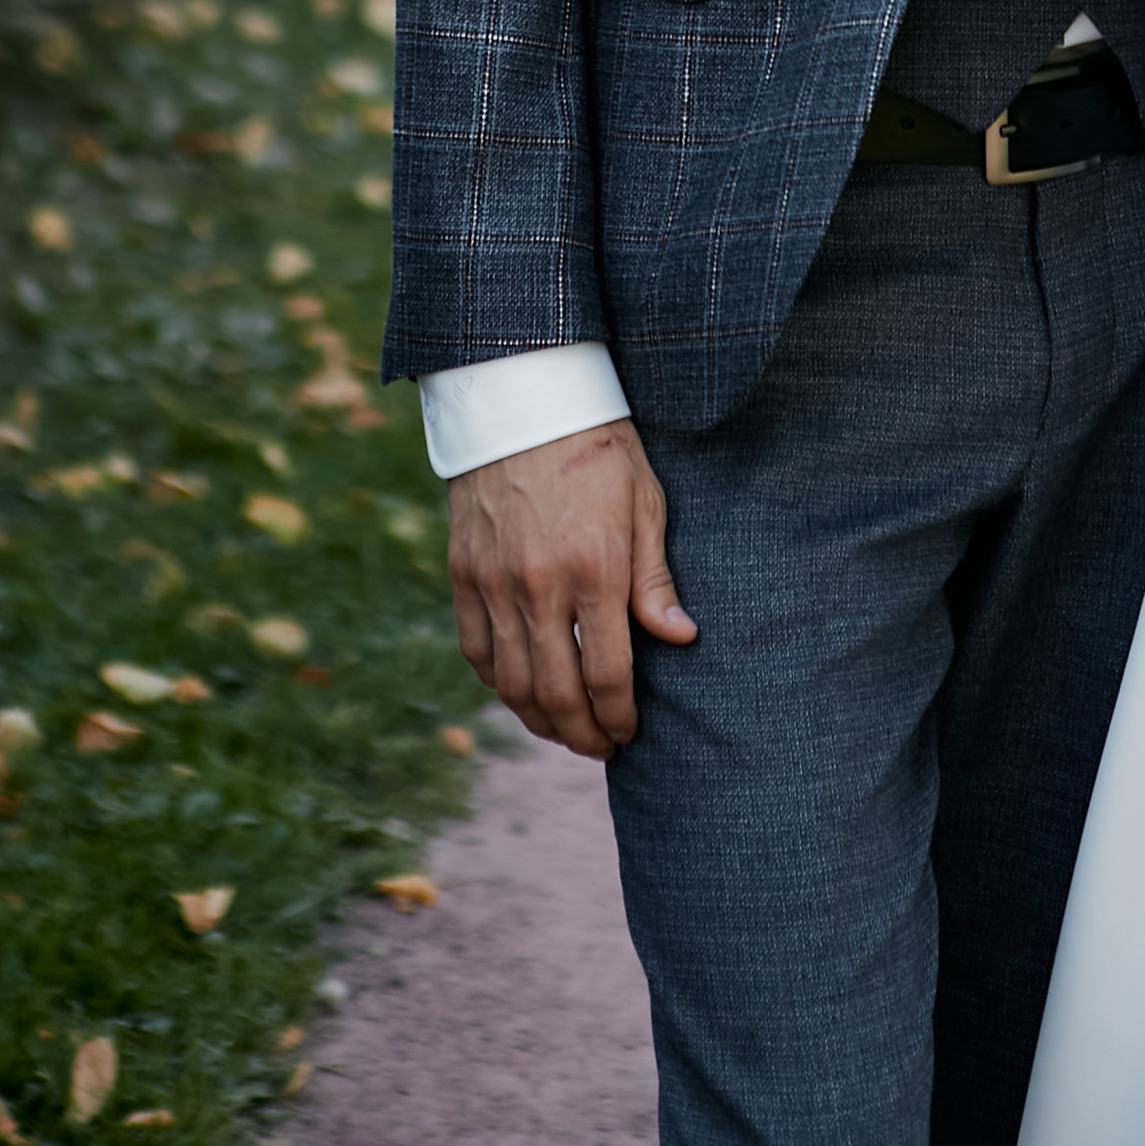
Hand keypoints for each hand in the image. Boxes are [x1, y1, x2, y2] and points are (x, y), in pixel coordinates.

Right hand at [446, 418, 696, 758]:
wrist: (525, 397)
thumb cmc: (599, 446)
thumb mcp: (645, 501)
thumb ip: (655, 578)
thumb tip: (681, 638)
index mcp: (594, 568)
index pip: (607, 673)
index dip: (619, 715)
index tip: (630, 731)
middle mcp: (538, 585)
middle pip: (556, 693)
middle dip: (582, 734)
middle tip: (601, 748)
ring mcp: (494, 582)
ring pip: (512, 683)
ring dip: (540, 720)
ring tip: (565, 731)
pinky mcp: (463, 573)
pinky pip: (476, 651)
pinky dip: (498, 684)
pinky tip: (521, 692)